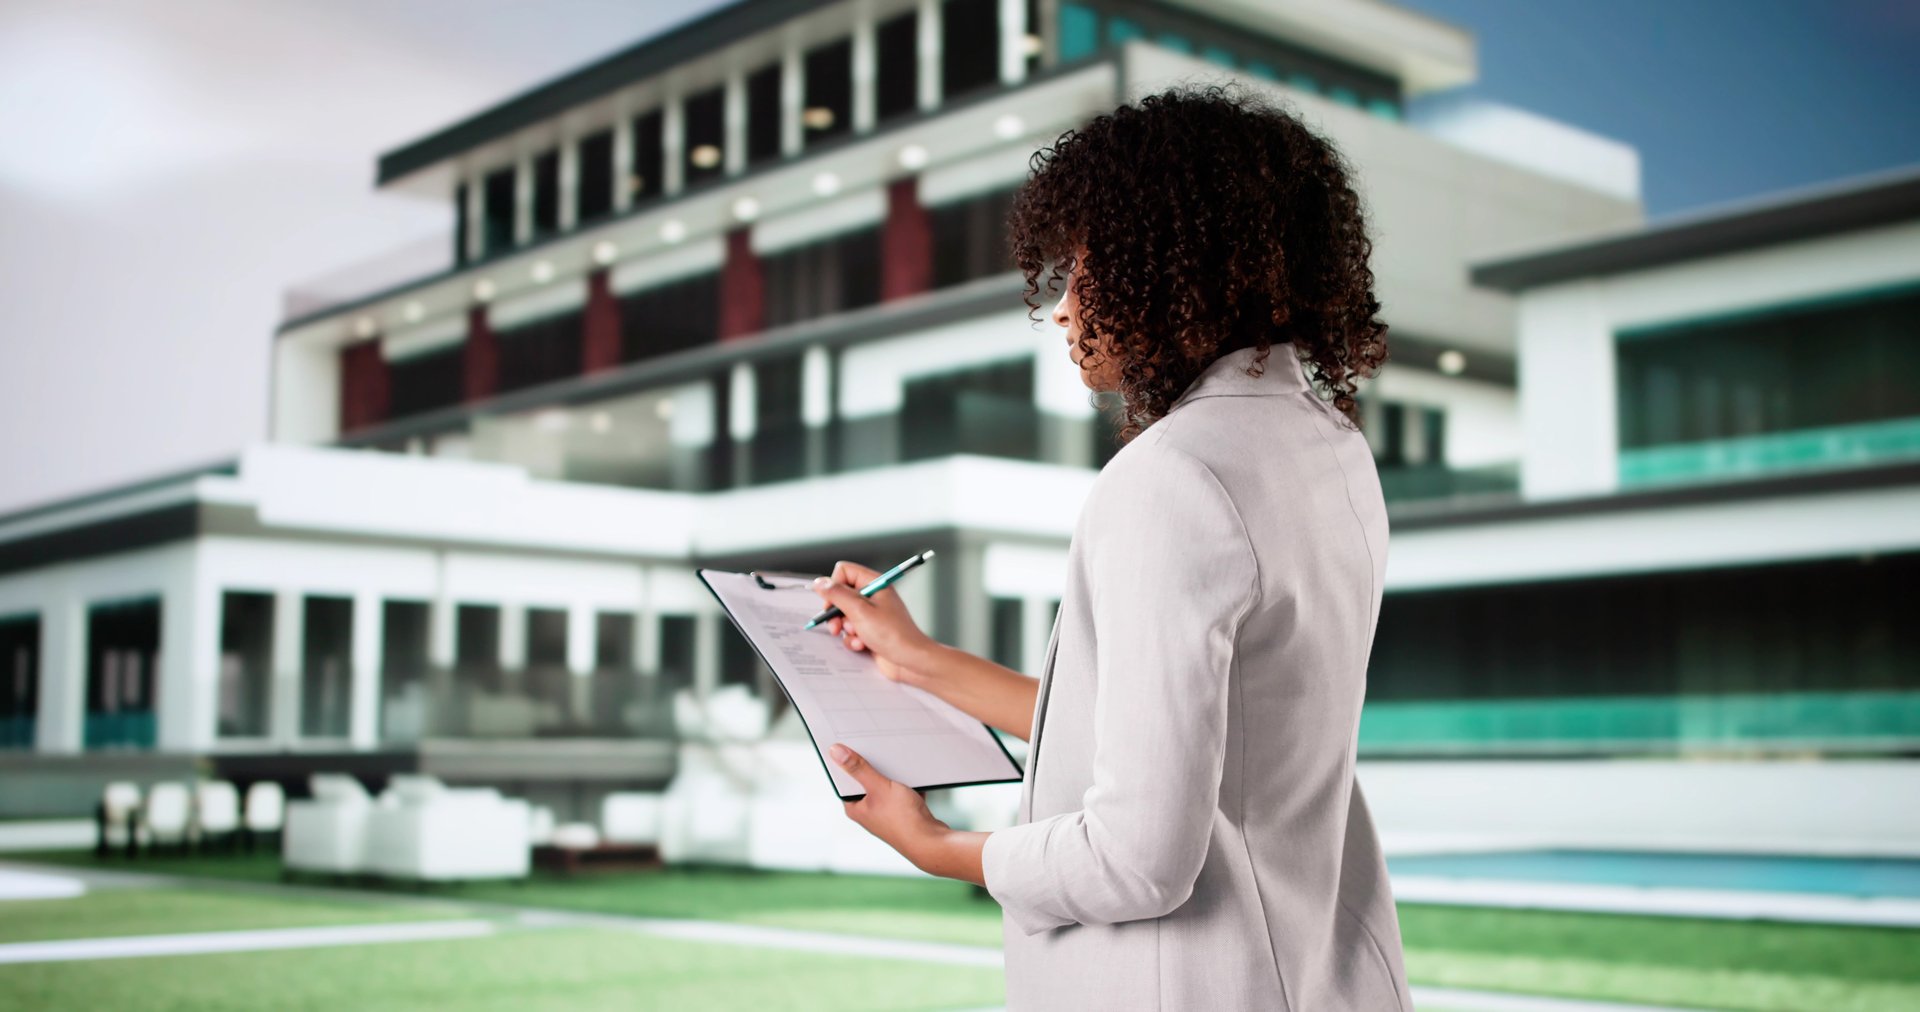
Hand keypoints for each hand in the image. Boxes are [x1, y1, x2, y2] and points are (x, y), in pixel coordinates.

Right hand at [811, 561, 936, 685]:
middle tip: (837, 625)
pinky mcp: (869, 631)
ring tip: (857, 637)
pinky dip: (852, 639)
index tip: (832, 603)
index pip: (843, 571)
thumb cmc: (893, 634)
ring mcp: (871, 614)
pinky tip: (862, 646)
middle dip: (836, 613)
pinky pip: (850, 631)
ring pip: (842, 615)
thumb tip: (819, 583)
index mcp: (874, 583)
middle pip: (840, 595)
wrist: (910, 661)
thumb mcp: (860, 611)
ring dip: (846, 629)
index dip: (834, 586)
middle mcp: (872, 596)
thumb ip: (837, 595)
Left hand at [828, 742, 950, 871]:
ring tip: (898, 763)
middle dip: (873, 765)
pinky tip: (914, 779)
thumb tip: (835, 752)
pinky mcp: (903, 813)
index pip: (844, 779)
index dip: (846, 760)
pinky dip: (907, 783)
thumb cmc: (903, 819)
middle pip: (865, 780)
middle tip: (876, 747)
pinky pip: (902, 791)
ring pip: (886, 784)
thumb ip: (858, 768)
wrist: (931, 842)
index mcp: (855, 807)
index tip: (849, 742)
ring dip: (892, 774)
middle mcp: (868, 812)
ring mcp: (886, 813)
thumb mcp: (879, 787)